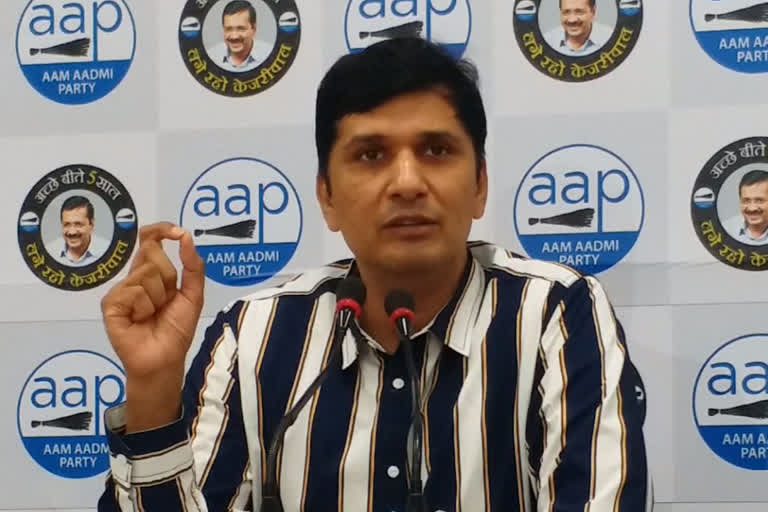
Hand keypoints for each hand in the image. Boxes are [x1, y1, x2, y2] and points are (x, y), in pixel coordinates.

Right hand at [101, 222, 204, 429]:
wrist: (164, 358)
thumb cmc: (177, 329)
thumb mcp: (193, 295)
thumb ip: (193, 266)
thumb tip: (185, 236)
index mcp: (152, 272)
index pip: (150, 240)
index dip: (161, 230)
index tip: (177, 232)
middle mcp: (134, 277)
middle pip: (152, 253)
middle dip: (168, 278)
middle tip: (165, 302)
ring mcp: (121, 290)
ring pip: (145, 273)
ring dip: (158, 297)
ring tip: (153, 314)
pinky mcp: (111, 303)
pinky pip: (133, 290)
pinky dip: (144, 306)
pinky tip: (140, 320)